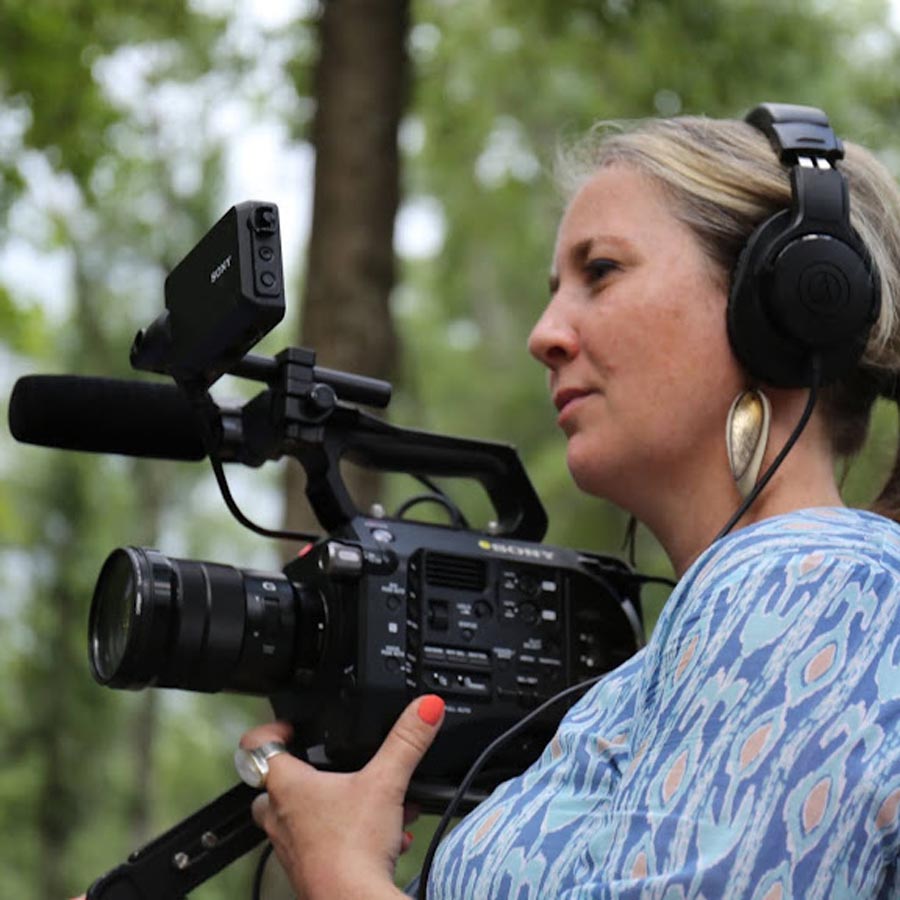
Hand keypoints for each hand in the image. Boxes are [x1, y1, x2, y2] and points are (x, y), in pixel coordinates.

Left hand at [240, 694, 444, 899]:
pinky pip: (321, 847)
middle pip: (273, 786)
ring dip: (330, 809)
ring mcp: (291, 849)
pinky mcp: (309, 872)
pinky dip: (346, 838)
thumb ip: (407, 740)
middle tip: (324, 766)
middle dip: (299, 775)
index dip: (271, 731)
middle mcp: (281, 817)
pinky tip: (382, 839)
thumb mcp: (387, 781)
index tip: (289, 727)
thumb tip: (426, 708)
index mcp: (288, 786)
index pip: (257, 747)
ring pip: (299, 818)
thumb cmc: (353, 848)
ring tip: (368, 804)